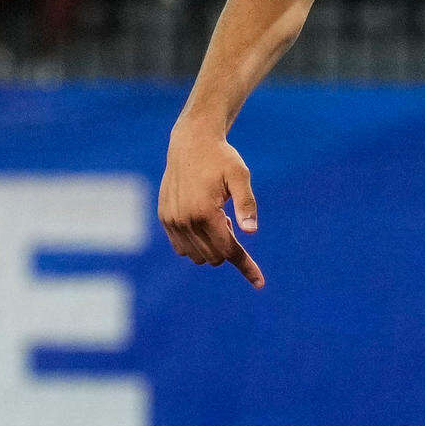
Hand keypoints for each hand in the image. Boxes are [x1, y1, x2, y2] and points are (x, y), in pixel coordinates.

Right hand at [161, 122, 264, 287]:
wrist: (191, 142)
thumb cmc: (221, 158)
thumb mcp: (240, 176)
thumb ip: (247, 204)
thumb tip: (251, 232)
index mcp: (205, 212)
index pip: (229, 250)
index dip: (246, 266)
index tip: (260, 283)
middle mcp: (185, 220)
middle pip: (214, 256)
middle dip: (228, 246)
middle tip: (230, 218)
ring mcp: (171, 221)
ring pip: (197, 256)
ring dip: (211, 245)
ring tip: (216, 217)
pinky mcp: (164, 218)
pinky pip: (181, 248)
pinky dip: (196, 243)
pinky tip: (202, 220)